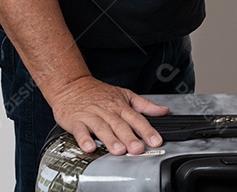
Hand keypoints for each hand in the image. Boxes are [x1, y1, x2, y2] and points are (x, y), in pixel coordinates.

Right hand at [48, 75, 169, 155]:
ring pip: (102, 128)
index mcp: (121, 106)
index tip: (156, 141)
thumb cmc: (98, 93)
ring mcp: (91, 115)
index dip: (147, 130)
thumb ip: (145, 105)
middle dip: (130, 138)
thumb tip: (164, 111)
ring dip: (111, 140)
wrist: (71, 85)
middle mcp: (107, 111)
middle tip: (138, 149)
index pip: (137, 118)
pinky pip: (80, 131)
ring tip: (118, 150)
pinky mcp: (76, 121)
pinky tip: (89, 147)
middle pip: (120, 125)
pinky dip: (84, 139)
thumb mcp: (125, 94)